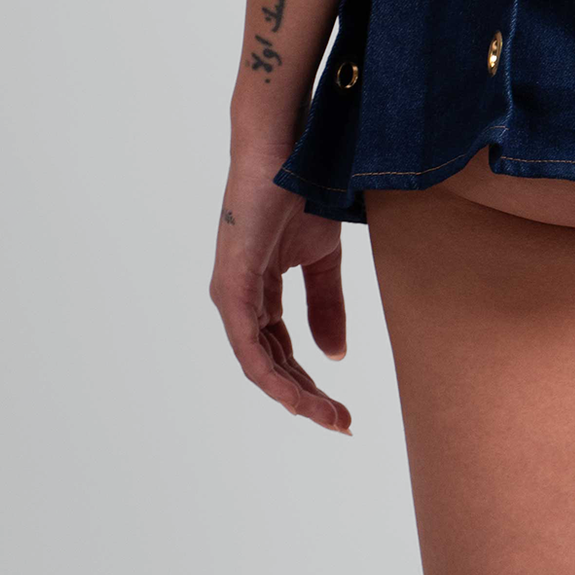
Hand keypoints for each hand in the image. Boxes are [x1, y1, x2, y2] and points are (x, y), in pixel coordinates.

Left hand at [210, 142, 350, 432]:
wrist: (288, 150)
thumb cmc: (301, 192)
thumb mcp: (323, 261)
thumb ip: (327, 307)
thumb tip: (334, 356)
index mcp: (258, 293)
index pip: (280, 353)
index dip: (310, 385)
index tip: (343, 411)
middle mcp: (238, 300)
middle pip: (270, 367)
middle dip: (308, 399)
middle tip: (343, 423)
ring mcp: (231, 295)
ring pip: (259, 366)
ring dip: (295, 397)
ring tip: (331, 416)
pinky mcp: (232, 287)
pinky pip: (249, 347)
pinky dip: (274, 376)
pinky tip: (299, 397)